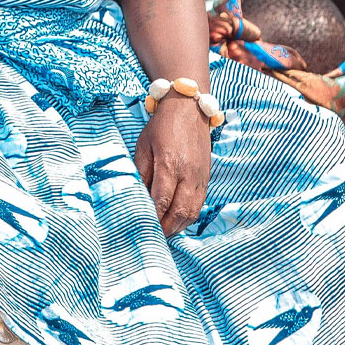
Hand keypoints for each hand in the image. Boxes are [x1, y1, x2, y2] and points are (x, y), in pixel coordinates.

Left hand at [134, 95, 212, 235]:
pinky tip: (177, 220)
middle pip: (179, 212)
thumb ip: (141, 172)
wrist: (190, 108)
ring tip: (165, 232)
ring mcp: (200, 176)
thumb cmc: (162, 125)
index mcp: (170, 164)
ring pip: (192, 211)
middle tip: (153, 236)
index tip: (143, 226)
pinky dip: (189, 216)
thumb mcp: (144, 145)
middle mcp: (188, 173)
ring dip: (179, 226)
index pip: (161, 200)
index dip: (153, 217)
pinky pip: (199, 204)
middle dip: (166, 228)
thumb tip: (138, 195)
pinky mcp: (206, 177)